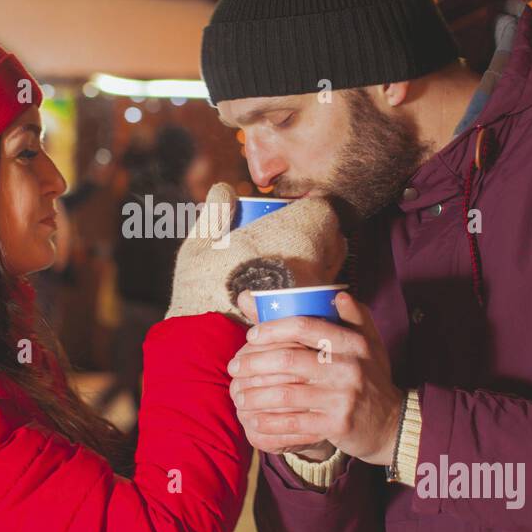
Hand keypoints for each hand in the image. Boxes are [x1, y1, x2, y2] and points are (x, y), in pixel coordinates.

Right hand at [165, 183, 346, 322]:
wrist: (204, 343)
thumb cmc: (199, 290)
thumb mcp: (199, 244)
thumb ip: (213, 212)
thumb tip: (227, 189)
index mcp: (291, 235)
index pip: (323, 212)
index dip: (311, 210)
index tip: (298, 214)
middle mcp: (312, 263)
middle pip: (333, 242)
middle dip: (319, 238)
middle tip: (295, 241)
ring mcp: (315, 294)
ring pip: (330, 272)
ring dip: (319, 267)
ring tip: (292, 271)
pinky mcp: (311, 320)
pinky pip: (323, 300)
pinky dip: (314, 296)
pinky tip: (294, 299)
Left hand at [228, 292, 403, 463]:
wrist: (394, 423)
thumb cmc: (371, 378)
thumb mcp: (369, 344)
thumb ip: (351, 317)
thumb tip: (336, 292)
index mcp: (353, 343)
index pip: (305, 326)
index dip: (272, 328)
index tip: (251, 334)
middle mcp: (349, 368)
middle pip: (289, 360)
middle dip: (253, 362)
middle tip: (233, 366)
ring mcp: (343, 398)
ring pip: (286, 393)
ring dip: (255, 394)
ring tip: (238, 394)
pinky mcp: (337, 425)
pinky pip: (294, 423)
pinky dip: (269, 421)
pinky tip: (253, 419)